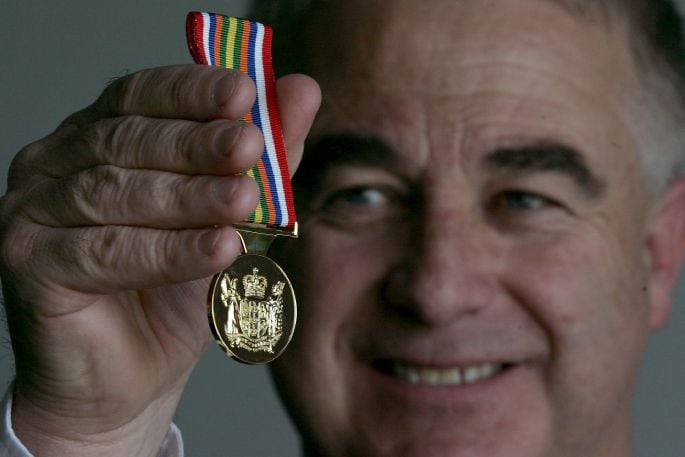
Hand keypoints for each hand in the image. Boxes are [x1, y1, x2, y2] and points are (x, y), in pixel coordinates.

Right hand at [0, 65, 319, 455]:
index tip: (245, 91)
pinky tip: (218, 249)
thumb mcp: (231, 217)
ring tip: (244, 202)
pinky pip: (103, 252)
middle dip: (196, 143)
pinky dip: (168, 251)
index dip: (192, 89)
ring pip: (114, 192)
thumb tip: (302, 91)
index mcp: (97, 138)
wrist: (129, 378)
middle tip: (252, 147)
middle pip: (126, 139)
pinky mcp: (27, 262)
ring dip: (188, 197)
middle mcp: (55, 164)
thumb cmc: (174, 294)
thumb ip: (263, 157)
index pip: (140, 95)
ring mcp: (31, 210)